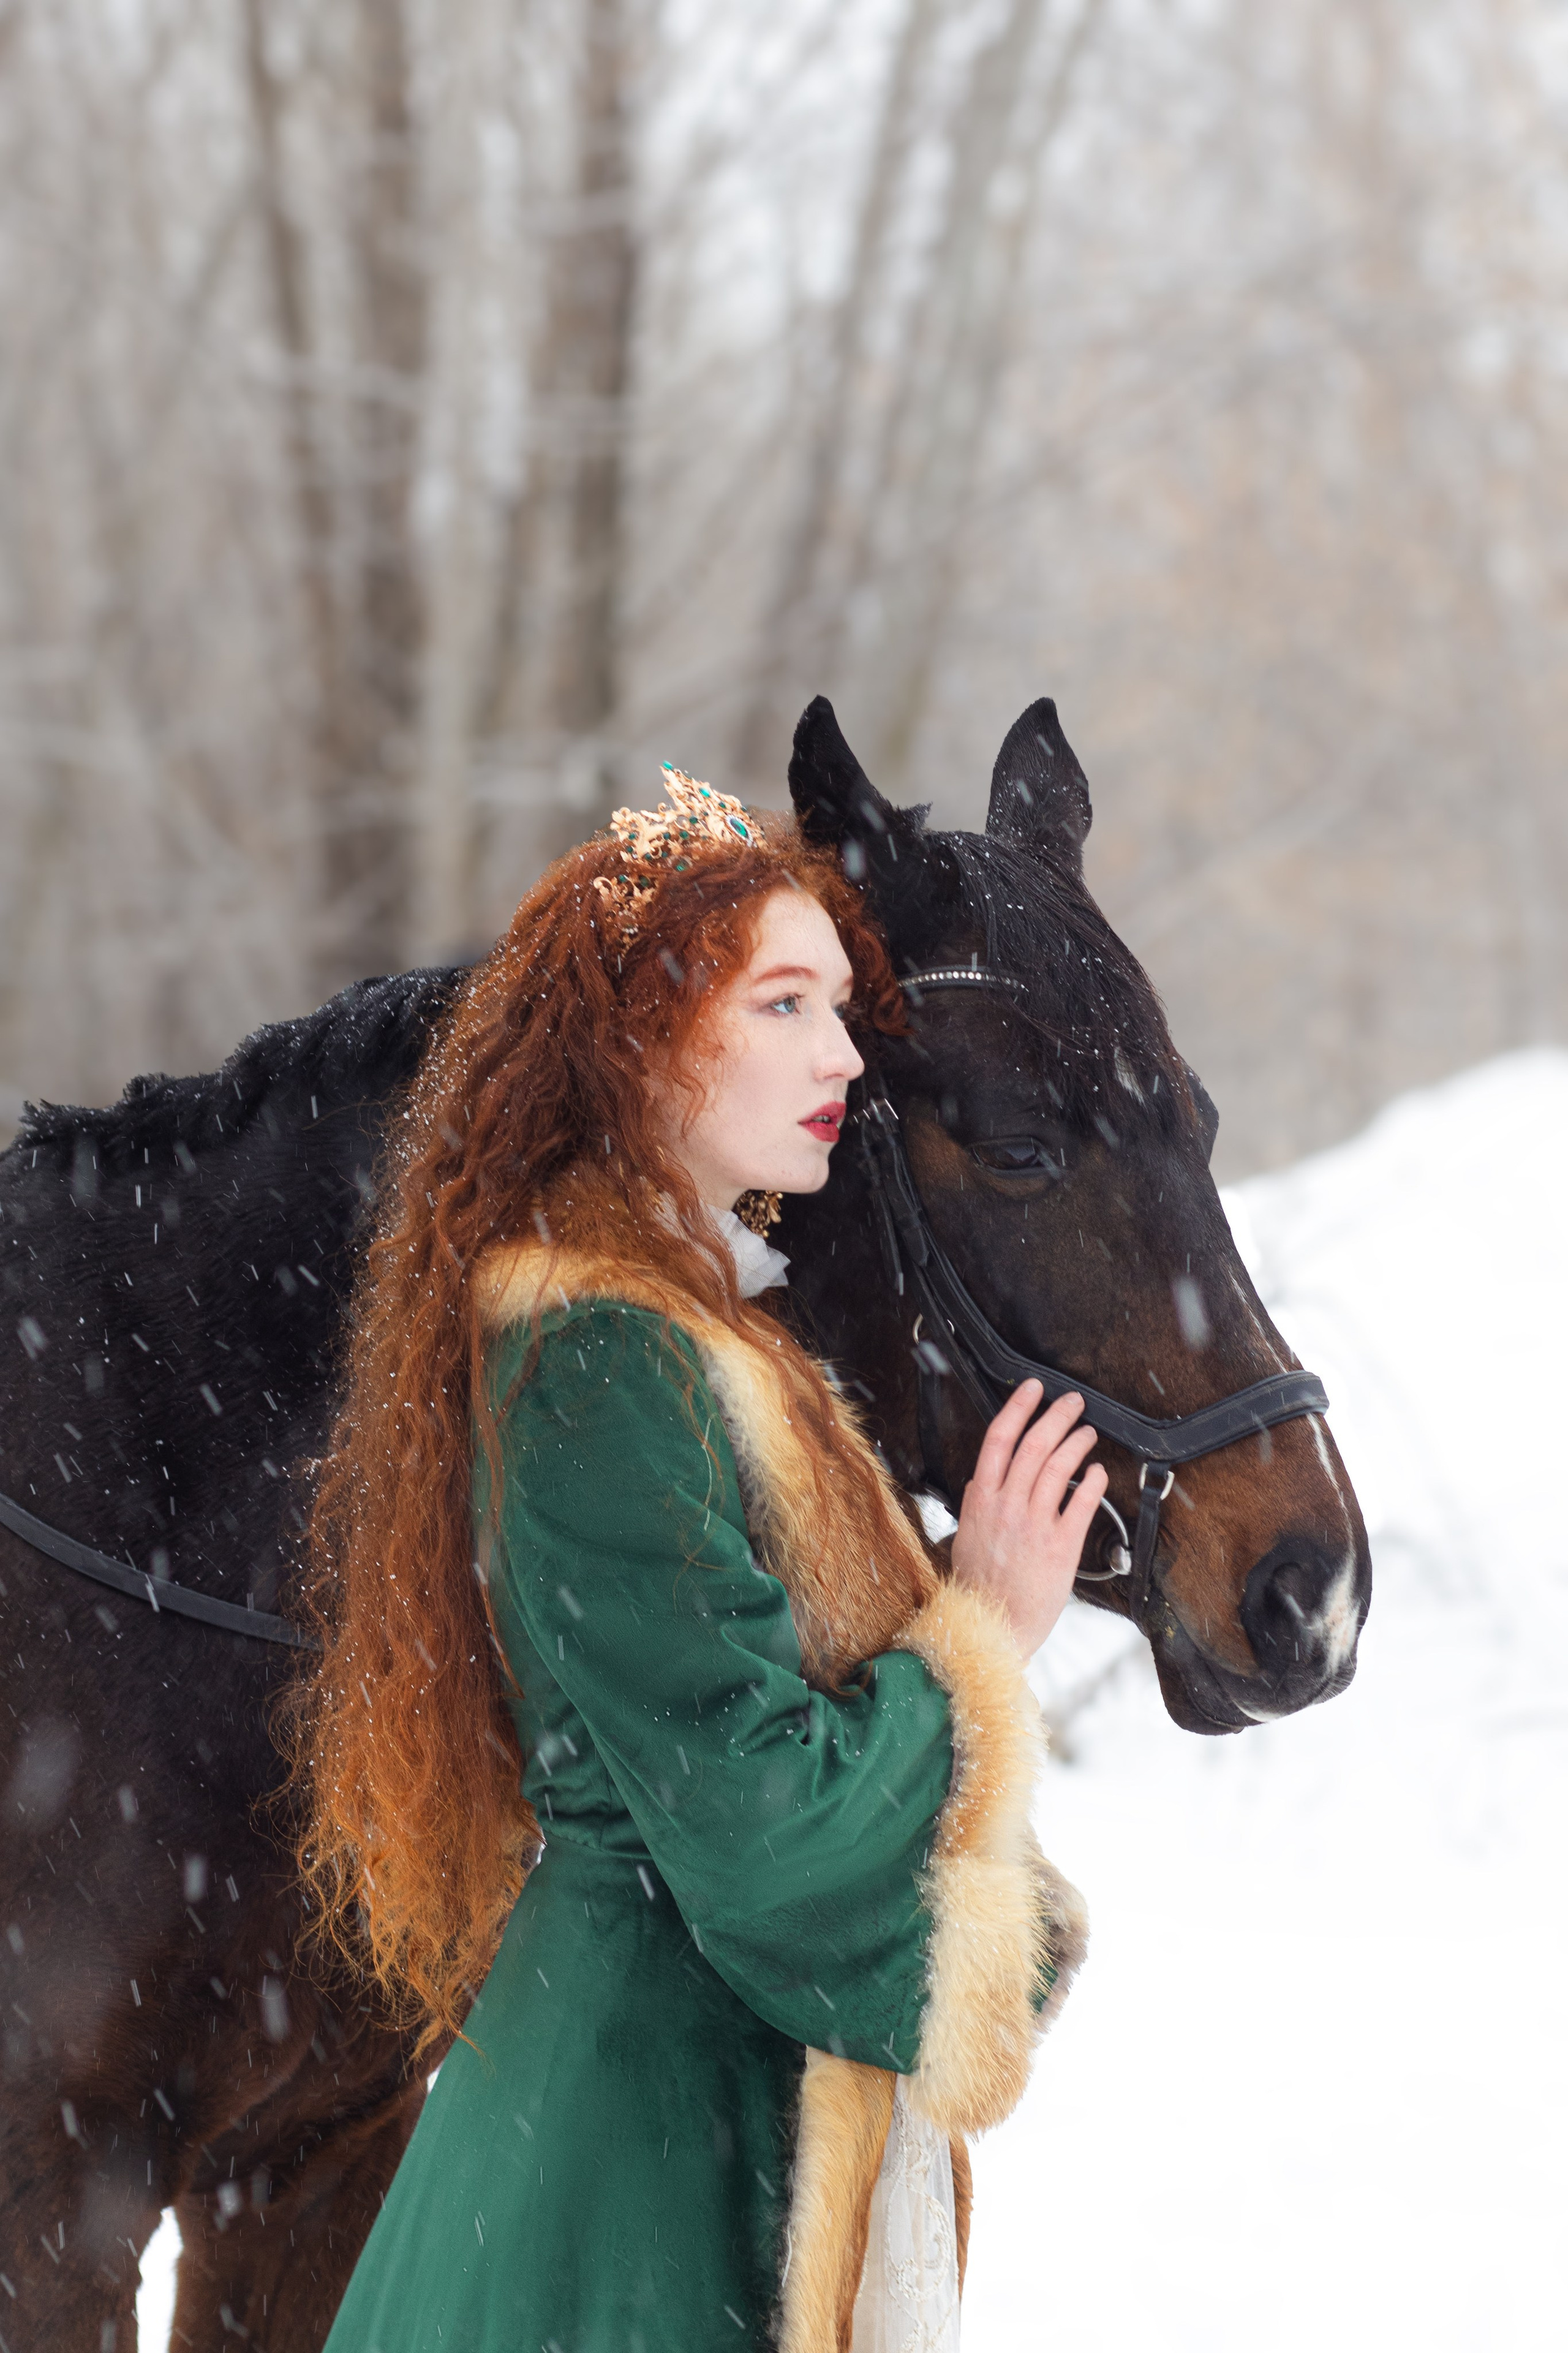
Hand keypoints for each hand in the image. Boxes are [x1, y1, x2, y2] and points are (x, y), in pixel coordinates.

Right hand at [949, 1381, 1106, 1655]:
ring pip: (1057, 1468)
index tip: (1033, 1389)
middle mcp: (1006, 1507)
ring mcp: (1034, 1525)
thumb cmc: (978, 1588)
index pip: (999, 1440)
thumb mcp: (965, 1538)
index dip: (1018, 1408)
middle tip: (1071, 1401)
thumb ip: (978, 1507)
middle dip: (1055, 1416)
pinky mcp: (1060, 1547)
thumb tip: (984, 1480)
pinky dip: (1092, 1482)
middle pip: (1033, 1445)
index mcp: (981, 1501)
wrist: (991, 1630)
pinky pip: (1081, 1504)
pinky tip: (1098, 1472)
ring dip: (1076, 1443)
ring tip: (1087, 1432)